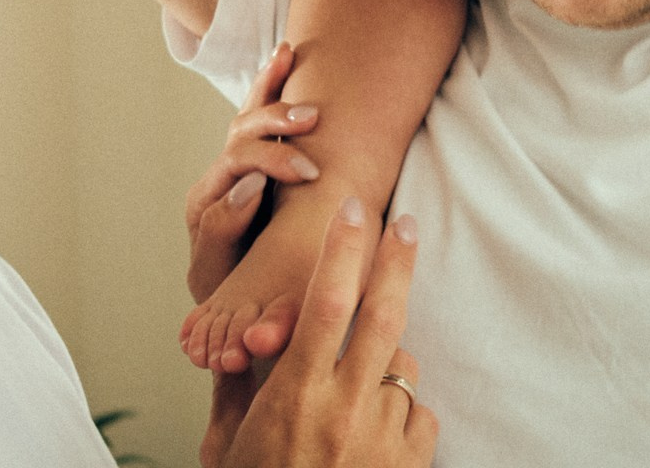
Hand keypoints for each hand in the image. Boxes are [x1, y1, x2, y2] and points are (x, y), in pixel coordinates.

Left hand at [186, 43, 324, 306]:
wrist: (235, 304)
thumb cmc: (230, 294)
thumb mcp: (217, 271)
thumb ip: (221, 229)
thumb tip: (250, 183)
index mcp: (205, 203)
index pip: (235, 166)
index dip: (270, 161)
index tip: (305, 171)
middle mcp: (218, 178)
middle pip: (240, 134)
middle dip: (276, 123)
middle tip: (312, 120)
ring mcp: (236, 166)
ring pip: (248, 115)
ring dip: (273, 90)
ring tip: (290, 61)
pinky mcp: (257, 159)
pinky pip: (259, 112)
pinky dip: (270, 81)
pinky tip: (285, 54)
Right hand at [206, 197, 436, 467]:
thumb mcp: (232, 444)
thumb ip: (244, 388)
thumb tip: (247, 343)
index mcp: (296, 393)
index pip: (325, 300)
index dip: (342, 247)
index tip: (353, 207)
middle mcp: (345, 407)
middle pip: (383, 313)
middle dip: (397, 260)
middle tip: (405, 224)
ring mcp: (384, 436)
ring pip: (400, 370)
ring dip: (384, 367)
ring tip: (356, 392)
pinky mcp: (412, 464)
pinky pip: (418, 416)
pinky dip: (400, 413)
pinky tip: (375, 434)